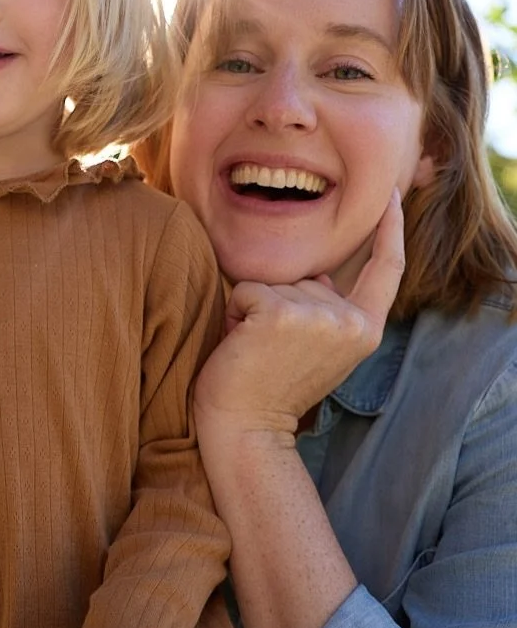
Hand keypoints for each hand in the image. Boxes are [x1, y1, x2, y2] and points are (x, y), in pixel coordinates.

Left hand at [194, 188, 404, 442]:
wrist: (245, 430)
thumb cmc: (270, 389)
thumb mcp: (318, 349)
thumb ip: (327, 310)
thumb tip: (323, 274)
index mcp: (366, 329)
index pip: (386, 268)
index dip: (391, 230)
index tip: (392, 197)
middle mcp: (350, 320)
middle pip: (307, 276)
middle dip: (279, 303)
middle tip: (271, 351)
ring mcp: (317, 315)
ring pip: (274, 282)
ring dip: (254, 310)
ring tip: (256, 350)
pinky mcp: (279, 312)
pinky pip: (247, 288)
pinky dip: (235, 311)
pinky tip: (241, 343)